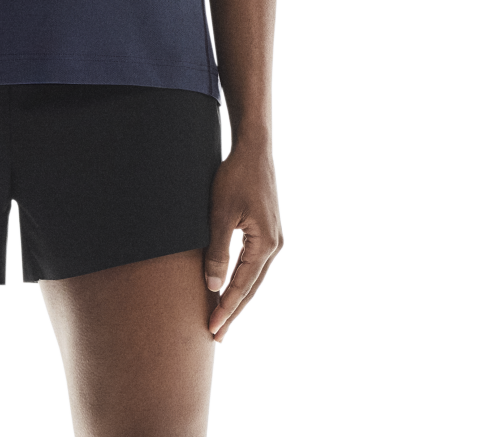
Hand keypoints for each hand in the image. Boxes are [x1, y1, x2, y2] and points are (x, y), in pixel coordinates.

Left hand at [204, 142, 282, 342]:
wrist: (253, 150)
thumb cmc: (234, 177)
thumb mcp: (220, 214)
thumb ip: (217, 251)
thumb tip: (214, 287)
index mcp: (265, 244)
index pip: (242, 286)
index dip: (225, 308)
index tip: (211, 329)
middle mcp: (274, 245)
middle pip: (251, 287)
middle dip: (232, 310)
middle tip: (215, 335)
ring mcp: (273, 238)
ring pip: (253, 277)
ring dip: (238, 296)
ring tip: (221, 317)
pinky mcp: (268, 230)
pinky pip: (254, 263)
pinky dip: (242, 279)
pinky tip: (231, 287)